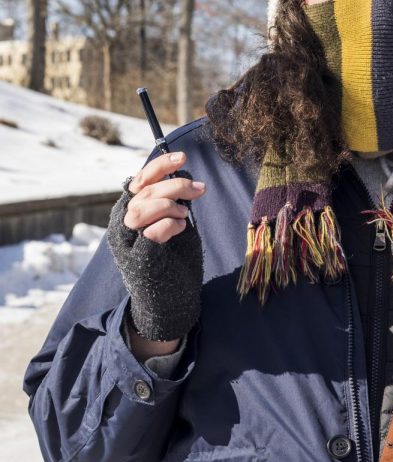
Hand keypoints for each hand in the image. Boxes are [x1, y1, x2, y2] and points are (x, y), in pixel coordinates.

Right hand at [107, 151, 204, 342]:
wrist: (172, 304)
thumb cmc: (175, 261)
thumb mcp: (178, 224)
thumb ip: (176, 201)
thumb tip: (184, 173)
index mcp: (130, 213)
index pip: (140, 181)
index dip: (160, 166)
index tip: (183, 156)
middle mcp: (123, 227)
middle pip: (142, 193)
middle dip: (174, 185)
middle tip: (200, 189)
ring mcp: (127, 245)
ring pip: (139, 210)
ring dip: (169, 205)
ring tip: (186, 215)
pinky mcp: (138, 261)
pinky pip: (149, 234)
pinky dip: (168, 225)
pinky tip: (181, 227)